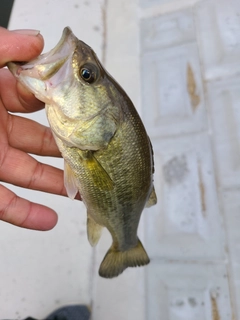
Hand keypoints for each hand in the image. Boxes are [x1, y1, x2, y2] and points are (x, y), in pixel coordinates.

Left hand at [0, 27, 67, 230]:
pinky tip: (49, 219)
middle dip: (68, 151)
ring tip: (81, 193)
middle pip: (42, 142)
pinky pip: (4, 203)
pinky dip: (26, 214)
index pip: (38, 101)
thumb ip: (1, 48)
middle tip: (93, 157)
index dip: (63, 108)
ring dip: (55, 185)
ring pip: (29, 174)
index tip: (86, 117)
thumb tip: (38, 40)